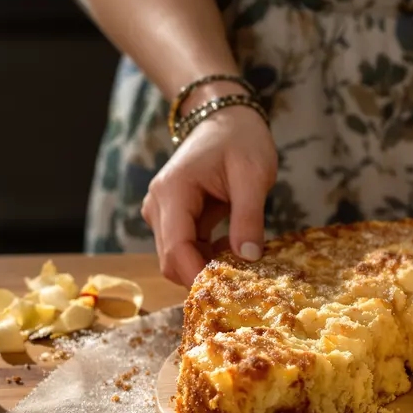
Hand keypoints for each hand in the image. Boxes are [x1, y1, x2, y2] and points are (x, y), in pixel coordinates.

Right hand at [140, 106, 276, 285]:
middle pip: (171, 261)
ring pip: (176, 259)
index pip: (176, 249)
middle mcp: (159, 205)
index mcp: (173, 192)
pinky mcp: (172, 218)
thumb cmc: (240, 140)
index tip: (227, 294)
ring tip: (241, 265)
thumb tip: (248, 258)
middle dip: (201, 277)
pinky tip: (233, 252)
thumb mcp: (253, 175)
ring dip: (205, 268)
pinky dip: (206, 258)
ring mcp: (162, 213)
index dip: (198, 276)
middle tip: (241, 286)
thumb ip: (249, 217)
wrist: (225, 118)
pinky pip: (185, 249)